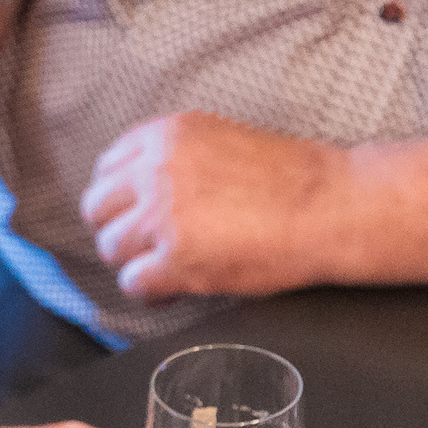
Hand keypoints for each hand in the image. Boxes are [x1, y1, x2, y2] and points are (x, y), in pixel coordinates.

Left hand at [79, 113, 349, 300]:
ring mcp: (161, 216)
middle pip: (98, 208)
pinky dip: (151, 292)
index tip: (134, 212)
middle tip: (144, 245)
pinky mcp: (175, 259)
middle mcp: (154, 170)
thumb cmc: (291, 178)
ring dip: (135, 262)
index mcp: (165, 135)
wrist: (329, 206)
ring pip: (111, 248)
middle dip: (119, 228)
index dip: (121, 196)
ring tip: (164, 268)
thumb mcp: (221, 140)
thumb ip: (176, 157)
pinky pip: (134, 283)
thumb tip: (144, 186)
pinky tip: (174, 290)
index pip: (108, 167)